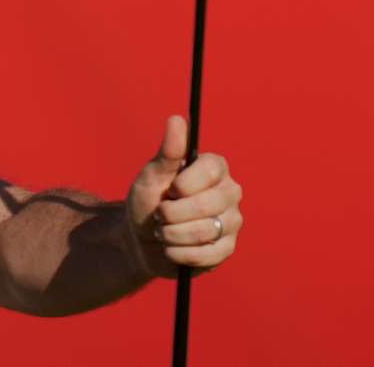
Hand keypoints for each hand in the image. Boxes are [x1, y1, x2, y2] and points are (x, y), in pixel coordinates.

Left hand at [124, 115, 242, 278]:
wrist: (140, 238)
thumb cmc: (147, 200)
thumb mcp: (151, 176)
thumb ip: (167, 152)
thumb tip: (176, 119)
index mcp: (214, 169)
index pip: (210, 170)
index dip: (184, 184)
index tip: (169, 189)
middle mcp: (230, 193)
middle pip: (207, 204)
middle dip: (172, 213)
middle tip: (160, 213)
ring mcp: (232, 222)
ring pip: (205, 231)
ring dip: (172, 234)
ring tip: (163, 231)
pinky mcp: (227, 248)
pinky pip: (207, 254)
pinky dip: (180, 253)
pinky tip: (170, 248)